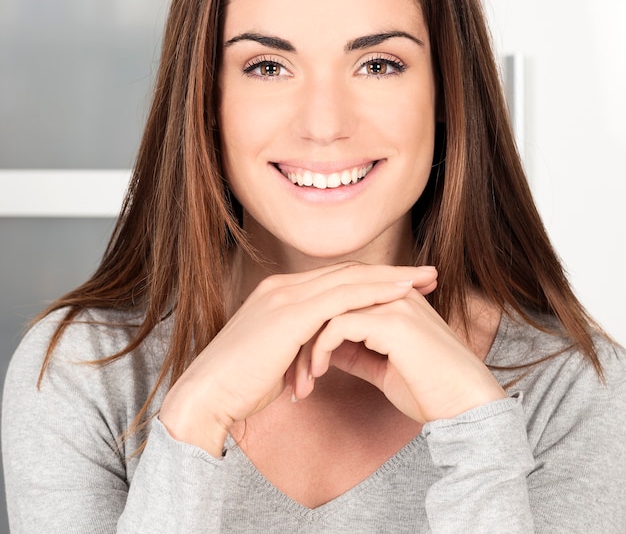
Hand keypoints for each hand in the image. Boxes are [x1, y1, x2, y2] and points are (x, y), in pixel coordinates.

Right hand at [159, 262, 437, 455]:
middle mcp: (283, 287)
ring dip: (390, 278)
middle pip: (348, 272)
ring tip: (424, 279)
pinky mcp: (288, 314)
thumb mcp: (275, 355)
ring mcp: (285, 296)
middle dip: (390, 272)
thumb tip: (318, 353)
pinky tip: (399, 295)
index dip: (373, 279)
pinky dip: (373, 293)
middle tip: (427, 273)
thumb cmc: (241, 383)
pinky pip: (340, 298)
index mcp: (280, 294)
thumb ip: (298, 344)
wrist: (206, 395)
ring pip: (349, 280)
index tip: (404, 283)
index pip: (336, 279)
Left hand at [305, 288, 505, 423]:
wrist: (468, 409)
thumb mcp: (381, 367)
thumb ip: (354, 351)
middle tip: (289, 367)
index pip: (338, 298)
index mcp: (391, 298)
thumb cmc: (429, 390)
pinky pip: (339, 326)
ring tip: (302, 376)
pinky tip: (317, 373)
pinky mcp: (393, 322)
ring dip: (307, 344)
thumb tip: (324, 349)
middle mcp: (392, 293)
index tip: (296, 357)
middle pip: (329, 299)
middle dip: (303, 334)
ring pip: (328, 310)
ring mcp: (394, 304)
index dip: (312, 325)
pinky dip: (320, 349)